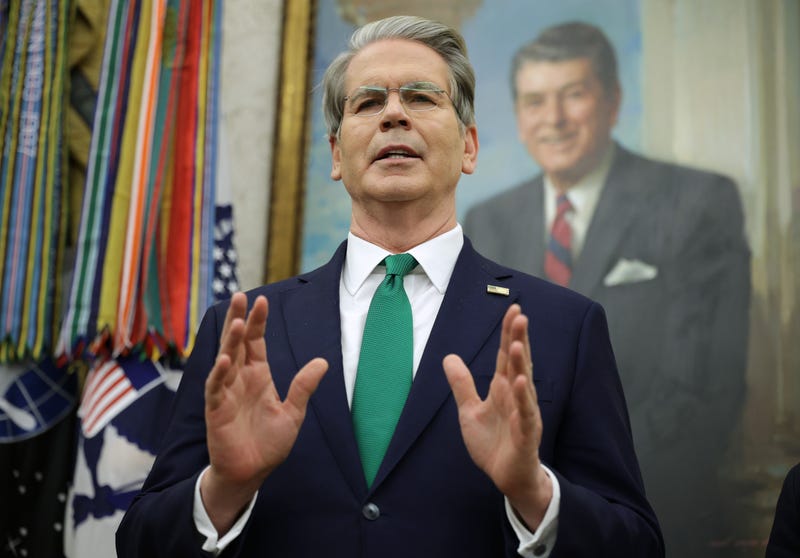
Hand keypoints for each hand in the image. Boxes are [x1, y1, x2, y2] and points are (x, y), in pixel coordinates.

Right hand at [201, 293, 327, 532]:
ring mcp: (226, 392)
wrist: (252, 472)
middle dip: (239, 319)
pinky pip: (216, 387)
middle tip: (240, 295)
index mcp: (258, 375)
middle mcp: (239, 379)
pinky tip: (225, 359)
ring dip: (230, 341)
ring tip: (239, 321)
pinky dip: (219, 373)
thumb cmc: (269, 443)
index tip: (262, 300)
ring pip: (225, 359)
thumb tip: (322, 362)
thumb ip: (303, 386)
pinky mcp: (216, 410)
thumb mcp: (293, 412)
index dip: (259, 321)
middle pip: (237, 343)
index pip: (256, 342)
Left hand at [443, 303, 551, 529]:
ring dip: (520, 363)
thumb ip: (462, 384)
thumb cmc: (493, 443)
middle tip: (519, 315)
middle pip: (517, 362)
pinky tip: (520, 382)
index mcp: (504, 388)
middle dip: (518, 339)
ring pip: (523, 384)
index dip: (508, 333)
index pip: (505, 356)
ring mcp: (523, 414)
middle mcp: (517, 396)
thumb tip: (449, 357)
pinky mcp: (525, 434)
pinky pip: (525, 413)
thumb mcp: (470, 410)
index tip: (512, 310)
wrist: (506, 476)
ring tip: (516, 342)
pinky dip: (523, 398)